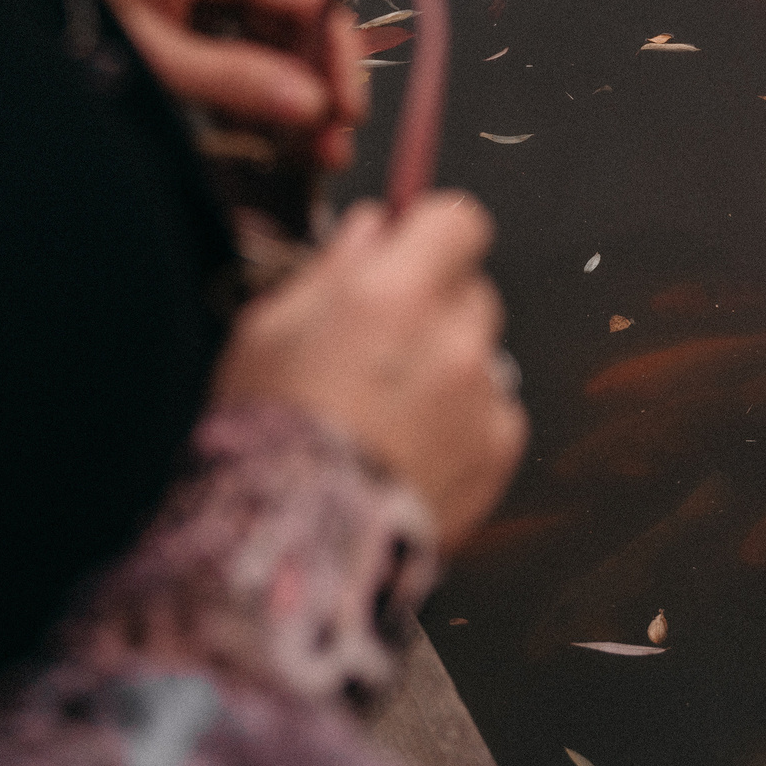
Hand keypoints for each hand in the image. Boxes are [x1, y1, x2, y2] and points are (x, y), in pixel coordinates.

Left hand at [64, 0, 366, 168]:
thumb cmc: (62, 20)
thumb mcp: (155, 61)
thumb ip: (237, 82)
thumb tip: (313, 107)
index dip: (334, 53)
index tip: (345, 113)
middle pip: (293, 14)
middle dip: (316, 79)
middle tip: (331, 146)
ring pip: (268, 34)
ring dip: (290, 89)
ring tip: (307, 152)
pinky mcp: (174, 4)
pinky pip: (234, 42)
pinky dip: (252, 85)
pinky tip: (265, 133)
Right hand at [217, 193, 523, 545]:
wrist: (294, 543)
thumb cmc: (267, 433)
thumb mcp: (268, 329)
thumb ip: (333, 267)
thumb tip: (373, 226)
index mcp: (396, 292)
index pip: (459, 221)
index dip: (433, 233)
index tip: (410, 251)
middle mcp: (454, 337)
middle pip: (473, 289)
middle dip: (436, 304)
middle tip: (383, 346)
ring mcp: (483, 396)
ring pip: (481, 353)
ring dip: (449, 367)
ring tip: (389, 413)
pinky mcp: (498, 449)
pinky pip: (494, 412)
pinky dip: (463, 422)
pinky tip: (411, 449)